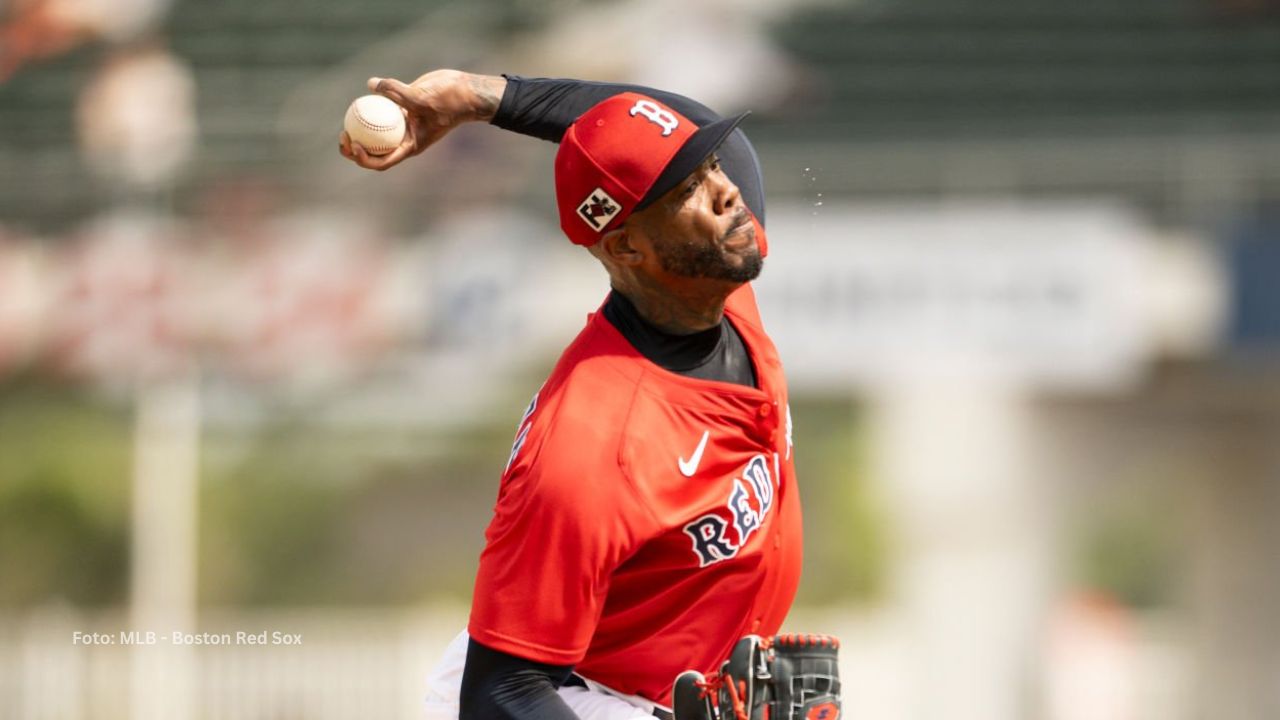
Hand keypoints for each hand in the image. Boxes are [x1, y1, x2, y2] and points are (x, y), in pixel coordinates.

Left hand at [339, 70, 505, 171]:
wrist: (466, 92)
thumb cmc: (450, 101)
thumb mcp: (422, 98)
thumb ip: (397, 92)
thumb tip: (372, 84)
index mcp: (410, 146)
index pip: (382, 161)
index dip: (364, 158)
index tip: (354, 144)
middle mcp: (404, 138)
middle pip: (374, 151)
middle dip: (354, 148)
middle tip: (343, 135)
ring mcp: (403, 124)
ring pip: (376, 131)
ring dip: (360, 129)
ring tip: (345, 121)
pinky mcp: (404, 108)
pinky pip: (383, 109)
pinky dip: (372, 105)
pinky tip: (362, 94)